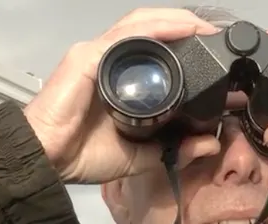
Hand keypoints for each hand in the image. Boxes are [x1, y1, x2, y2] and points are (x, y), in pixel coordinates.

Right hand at [23, 8, 220, 182]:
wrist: (48, 159)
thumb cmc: (84, 153)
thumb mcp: (141, 155)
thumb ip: (174, 149)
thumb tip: (210, 144)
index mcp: (122, 78)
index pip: (157, 49)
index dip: (186, 46)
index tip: (219, 59)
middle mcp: (111, 60)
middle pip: (152, 29)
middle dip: (185, 26)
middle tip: (215, 37)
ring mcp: (99, 54)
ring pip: (141, 24)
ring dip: (175, 21)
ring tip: (202, 28)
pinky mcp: (88, 57)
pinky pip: (126, 35)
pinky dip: (155, 29)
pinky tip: (178, 30)